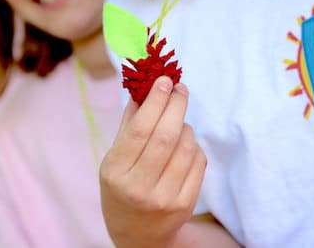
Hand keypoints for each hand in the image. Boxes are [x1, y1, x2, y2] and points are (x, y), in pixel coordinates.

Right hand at [100, 76, 206, 247]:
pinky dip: (194, 145)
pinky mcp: (185, 203)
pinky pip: (198, 160)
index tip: (164, 81)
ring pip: (186, 146)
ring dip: (185, 126)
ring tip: (178, 123)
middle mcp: (139, 187)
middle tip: (180, 88)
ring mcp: (164, 198)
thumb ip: (129, 124)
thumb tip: (144, 87)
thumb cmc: (123, 188)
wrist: (139, 234)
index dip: (155, 102)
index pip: (139, 130)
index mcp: (115, 172)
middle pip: (166, 136)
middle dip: (176, 105)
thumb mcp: (115, 159)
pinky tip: (184, 145)